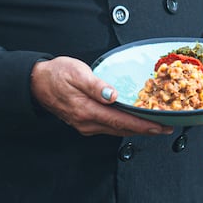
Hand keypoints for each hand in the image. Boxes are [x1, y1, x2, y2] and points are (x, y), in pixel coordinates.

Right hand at [30, 57, 171, 136]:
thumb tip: (113, 95)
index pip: (121, 121)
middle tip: (166, 127)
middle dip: (146, 130)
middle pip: (122, 129)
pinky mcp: (84, 123)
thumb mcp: (76, 72)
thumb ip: (96, 85)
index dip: (143, 125)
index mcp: (87, 110)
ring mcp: (85, 125)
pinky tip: (132, 121)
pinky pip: (109, 127)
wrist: (37, 83)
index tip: (160, 126)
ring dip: (136, 129)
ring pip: (116, 130)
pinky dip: (124, 126)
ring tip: (154, 125)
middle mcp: (87, 122)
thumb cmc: (56, 74)